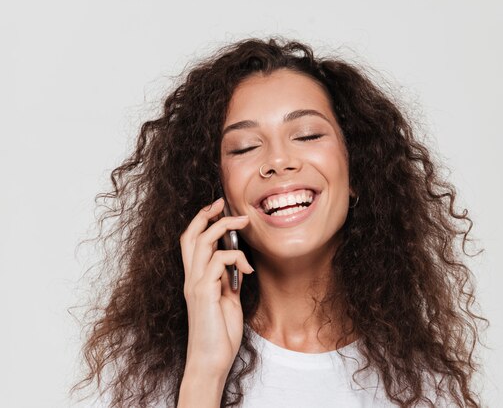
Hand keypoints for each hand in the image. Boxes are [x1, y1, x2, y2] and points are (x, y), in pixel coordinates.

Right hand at [179, 197, 254, 379]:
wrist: (211, 361)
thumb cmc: (220, 335)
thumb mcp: (227, 301)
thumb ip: (227, 282)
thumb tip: (237, 264)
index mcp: (196, 279)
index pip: (191, 242)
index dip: (201, 221)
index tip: (219, 207)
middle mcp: (191, 279)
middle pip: (190, 235)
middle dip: (207, 214)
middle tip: (225, 203)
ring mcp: (195, 285)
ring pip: (202, 242)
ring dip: (225, 228)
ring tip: (244, 224)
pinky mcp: (204, 293)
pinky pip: (217, 262)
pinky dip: (235, 258)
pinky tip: (248, 270)